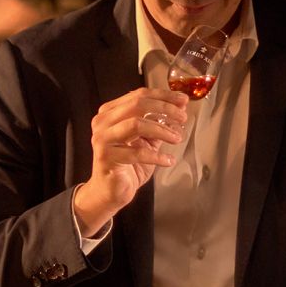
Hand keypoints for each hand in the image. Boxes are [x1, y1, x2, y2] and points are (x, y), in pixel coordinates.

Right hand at [73, 87, 187, 233]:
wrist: (110, 190)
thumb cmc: (128, 164)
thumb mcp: (146, 140)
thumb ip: (158, 123)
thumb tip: (179, 109)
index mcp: (111, 113)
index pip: (139, 95)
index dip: (163, 96)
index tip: (182, 100)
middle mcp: (103, 122)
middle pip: (137, 105)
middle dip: (164, 109)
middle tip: (182, 118)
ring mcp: (103, 139)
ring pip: (136, 124)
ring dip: (161, 130)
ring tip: (177, 138)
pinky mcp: (106, 157)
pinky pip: (137, 153)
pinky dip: (157, 156)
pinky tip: (168, 160)